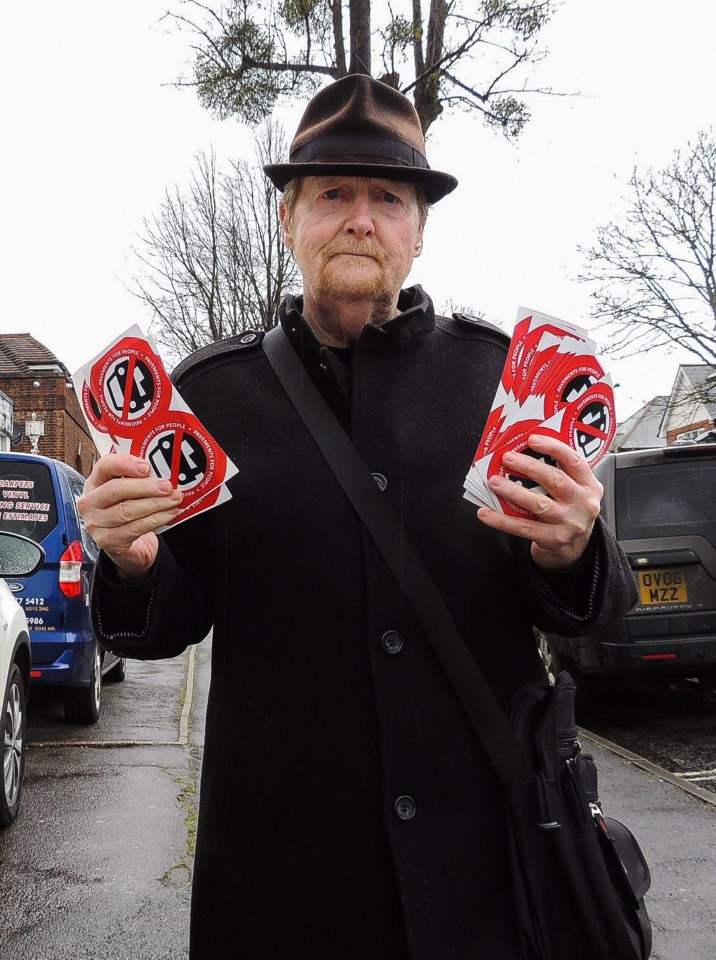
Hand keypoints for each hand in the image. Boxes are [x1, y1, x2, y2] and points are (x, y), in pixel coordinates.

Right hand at [78, 455, 182, 580]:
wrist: (125, 544)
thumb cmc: (128, 510)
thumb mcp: (129, 491)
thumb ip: (139, 479)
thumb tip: (163, 472)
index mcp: (95, 482)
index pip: (104, 466)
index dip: (125, 464)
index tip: (146, 467)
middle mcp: (90, 502)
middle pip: (115, 489)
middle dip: (145, 487)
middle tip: (167, 486)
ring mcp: (96, 523)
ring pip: (127, 510)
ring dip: (155, 504)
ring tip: (174, 499)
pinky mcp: (108, 540)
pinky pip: (135, 527)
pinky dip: (155, 519)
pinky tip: (169, 513)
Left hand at [476, 434, 602, 569]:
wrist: (575, 548)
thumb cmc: (569, 511)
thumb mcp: (576, 490)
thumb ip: (560, 472)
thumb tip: (524, 451)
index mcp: (589, 485)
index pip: (574, 460)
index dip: (553, 447)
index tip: (532, 439)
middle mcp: (583, 503)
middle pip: (555, 480)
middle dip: (529, 467)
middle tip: (507, 458)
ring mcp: (569, 523)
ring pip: (539, 504)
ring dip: (513, 491)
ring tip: (494, 482)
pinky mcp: (554, 539)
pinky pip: (523, 528)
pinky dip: (502, 520)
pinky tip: (485, 513)